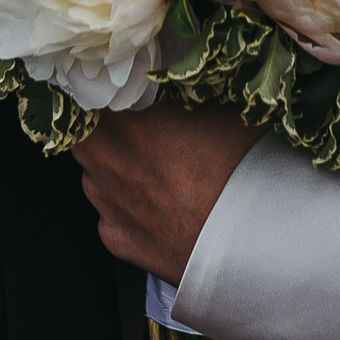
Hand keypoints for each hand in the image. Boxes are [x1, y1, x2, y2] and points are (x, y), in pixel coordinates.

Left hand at [77, 103, 254, 282]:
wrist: (250, 239)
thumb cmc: (239, 169)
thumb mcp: (218, 111)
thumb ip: (178, 101)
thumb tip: (170, 97)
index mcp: (124, 124)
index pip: (90, 101)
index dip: (105, 100)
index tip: (122, 103)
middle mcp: (104, 164)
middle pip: (89, 141)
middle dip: (108, 138)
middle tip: (144, 140)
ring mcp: (107, 205)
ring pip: (97, 180)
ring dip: (117, 176)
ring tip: (161, 182)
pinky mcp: (116, 241)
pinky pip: (111, 218)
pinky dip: (128, 214)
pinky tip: (161, 214)